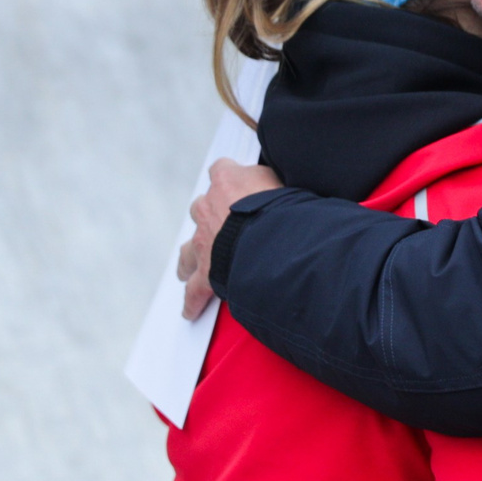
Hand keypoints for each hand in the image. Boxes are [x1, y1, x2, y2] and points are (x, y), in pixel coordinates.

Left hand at [177, 159, 284, 318]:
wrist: (272, 241)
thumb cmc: (285, 210)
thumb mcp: (287, 184)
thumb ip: (278, 185)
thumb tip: (292, 184)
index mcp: (229, 181)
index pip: (223, 170)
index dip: (230, 177)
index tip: (238, 183)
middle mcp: (209, 208)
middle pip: (201, 208)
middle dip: (211, 217)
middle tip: (224, 226)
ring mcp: (203, 242)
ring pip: (188, 249)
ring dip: (193, 256)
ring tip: (193, 266)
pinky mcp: (205, 273)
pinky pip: (194, 291)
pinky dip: (193, 301)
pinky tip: (191, 310)